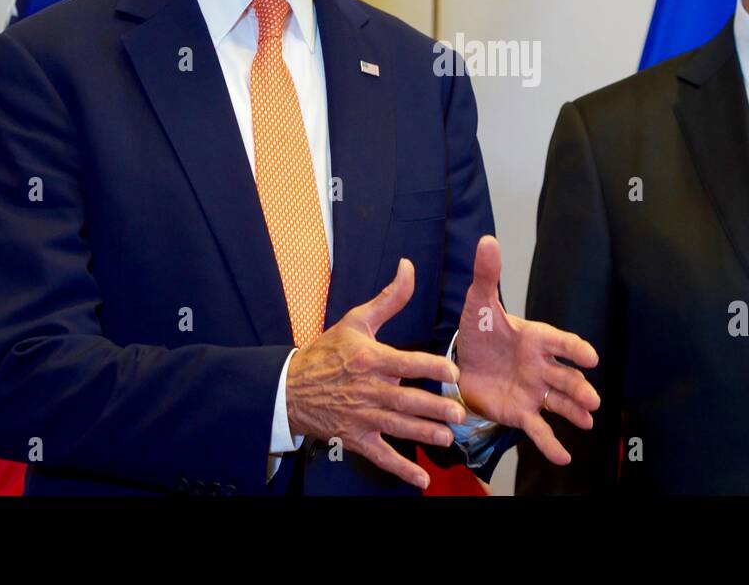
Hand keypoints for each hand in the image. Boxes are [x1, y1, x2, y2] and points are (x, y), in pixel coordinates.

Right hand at [285, 259, 465, 489]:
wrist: (289, 387)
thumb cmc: (326, 352)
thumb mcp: (356, 321)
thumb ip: (389, 298)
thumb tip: (408, 268)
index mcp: (370, 360)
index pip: (406, 363)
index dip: (430, 367)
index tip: (452, 371)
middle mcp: (368, 390)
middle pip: (406, 401)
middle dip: (435, 408)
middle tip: (459, 412)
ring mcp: (362, 417)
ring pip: (398, 428)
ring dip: (424, 434)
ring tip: (448, 438)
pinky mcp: (356, 437)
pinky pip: (381, 456)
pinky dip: (401, 469)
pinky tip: (421, 479)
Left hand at [454, 235, 599, 464]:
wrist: (464, 362)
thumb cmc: (480, 330)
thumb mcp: (478, 303)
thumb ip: (487, 275)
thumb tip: (487, 240)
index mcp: (535, 338)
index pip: (560, 342)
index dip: (574, 349)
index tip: (590, 357)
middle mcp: (541, 366)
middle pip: (565, 377)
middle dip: (580, 388)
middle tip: (593, 400)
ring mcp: (535, 391)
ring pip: (559, 402)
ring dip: (574, 411)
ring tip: (589, 421)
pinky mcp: (522, 412)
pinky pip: (539, 429)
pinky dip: (551, 443)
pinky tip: (563, 457)